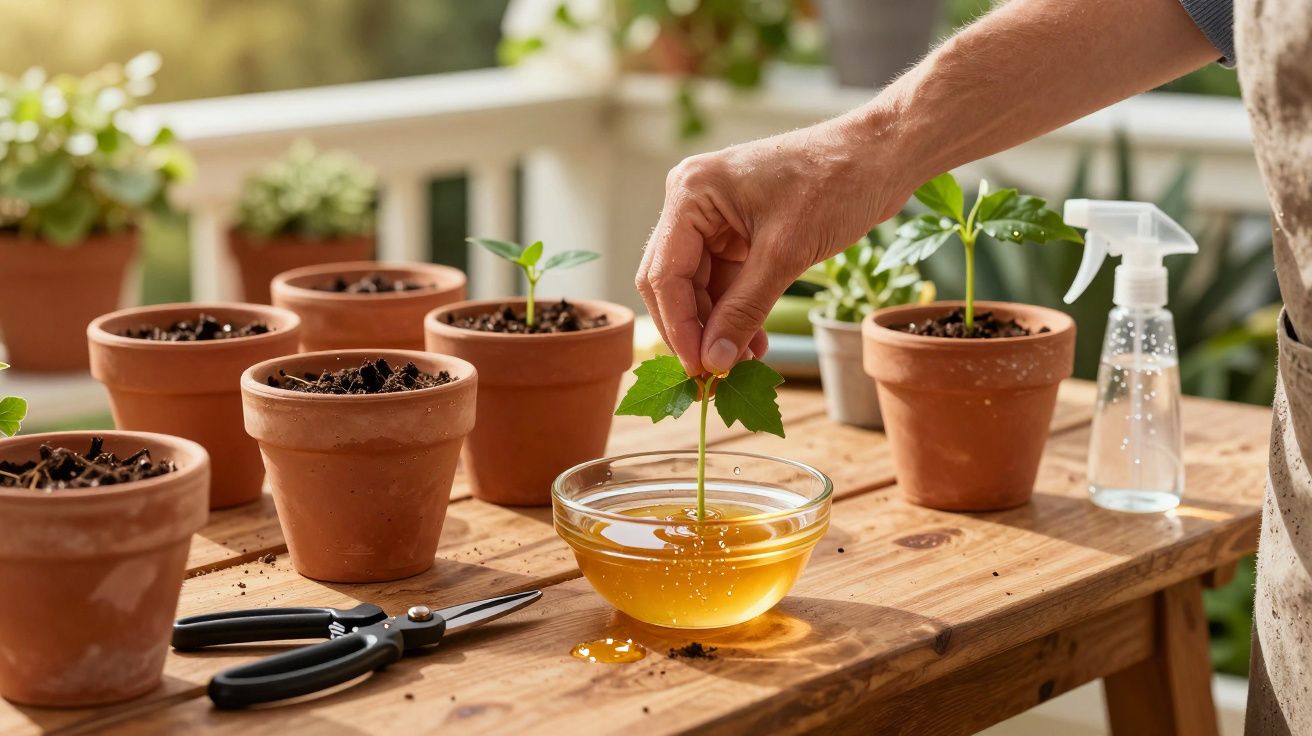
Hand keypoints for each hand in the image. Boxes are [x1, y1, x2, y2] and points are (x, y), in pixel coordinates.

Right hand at [636, 113, 911, 375]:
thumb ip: (744, 309)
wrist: (882, 154)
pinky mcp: (740, 233)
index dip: (679, 328)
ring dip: (718, 328)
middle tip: (713, 379)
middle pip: (673, 283)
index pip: (663, 274)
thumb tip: (714, 362)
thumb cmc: (836, 183)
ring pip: (699, 288)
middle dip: (694, 331)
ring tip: (744, 365)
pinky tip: (754, 343)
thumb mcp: (786, 253)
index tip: (699, 370)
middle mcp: (693, 204)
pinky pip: (726, 283)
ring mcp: (715, 219)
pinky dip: (736, 314)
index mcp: (690, 194)